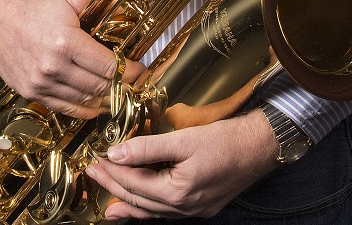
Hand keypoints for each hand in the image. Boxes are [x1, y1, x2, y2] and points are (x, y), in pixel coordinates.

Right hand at [0, 0, 143, 116]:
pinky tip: (97, 104)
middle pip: (98, 87)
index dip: (130, 72)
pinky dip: (83, 109)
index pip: (107, 66)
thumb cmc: (32, 3)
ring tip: (122, 97)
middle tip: (137, 85)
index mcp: (65, 41)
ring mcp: (39, 82)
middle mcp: (52, 67)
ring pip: (83, 101)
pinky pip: (63, 108)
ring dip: (105, 102)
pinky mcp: (29, 91)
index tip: (142, 71)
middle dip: (122, 88)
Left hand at [85, 109, 279, 218]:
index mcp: (177, 193)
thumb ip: (147, 148)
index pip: (133, 183)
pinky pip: (166, 211)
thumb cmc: (226, 140)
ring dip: (128, 203)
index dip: (110, 171)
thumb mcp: (184, 139)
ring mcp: (193, 210)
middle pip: (139, 199)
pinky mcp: (201, 205)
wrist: (260, 147)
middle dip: (113, 187)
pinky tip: (142, 205)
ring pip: (152, 211)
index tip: (93, 160)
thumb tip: (116, 153)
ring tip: (108, 204)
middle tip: (92, 175)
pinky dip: (149, 207)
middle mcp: (183, 208)